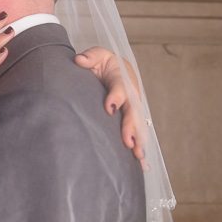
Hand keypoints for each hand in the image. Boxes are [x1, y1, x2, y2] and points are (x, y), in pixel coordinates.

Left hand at [74, 47, 146, 167]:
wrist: (114, 68)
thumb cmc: (103, 63)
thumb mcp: (96, 55)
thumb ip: (90, 57)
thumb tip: (79, 60)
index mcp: (122, 77)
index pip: (120, 87)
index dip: (115, 97)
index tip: (109, 108)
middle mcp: (131, 94)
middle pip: (132, 111)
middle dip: (131, 127)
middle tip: (129, 142)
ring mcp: (133, 107)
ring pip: (137, 125)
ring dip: (139, 141)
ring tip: (138, 157)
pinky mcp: (131, 117)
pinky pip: (137, 133)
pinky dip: (139, 148)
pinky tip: (142, 166)